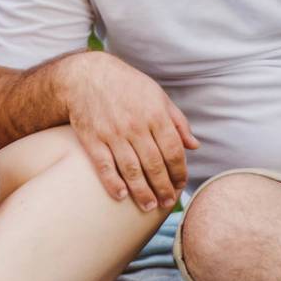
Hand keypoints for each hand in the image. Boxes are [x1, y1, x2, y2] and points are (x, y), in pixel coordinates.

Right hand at [65, 52, 198, 211]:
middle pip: (154, 165)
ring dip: (142, 192)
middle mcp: (135, 125)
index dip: (179, 172)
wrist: (86, 74)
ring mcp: (112, 133)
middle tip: (167, 202)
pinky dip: (112, 183)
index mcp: (154, 114)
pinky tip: (121, 195)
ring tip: (149, 206)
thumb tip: (194, 146)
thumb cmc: (126, 85)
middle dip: (164, 188)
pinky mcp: (91, 138)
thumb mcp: (156, 95)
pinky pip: (104, 166)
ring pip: (131, 170)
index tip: (180, 184)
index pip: (173, 151)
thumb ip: (177, 121)